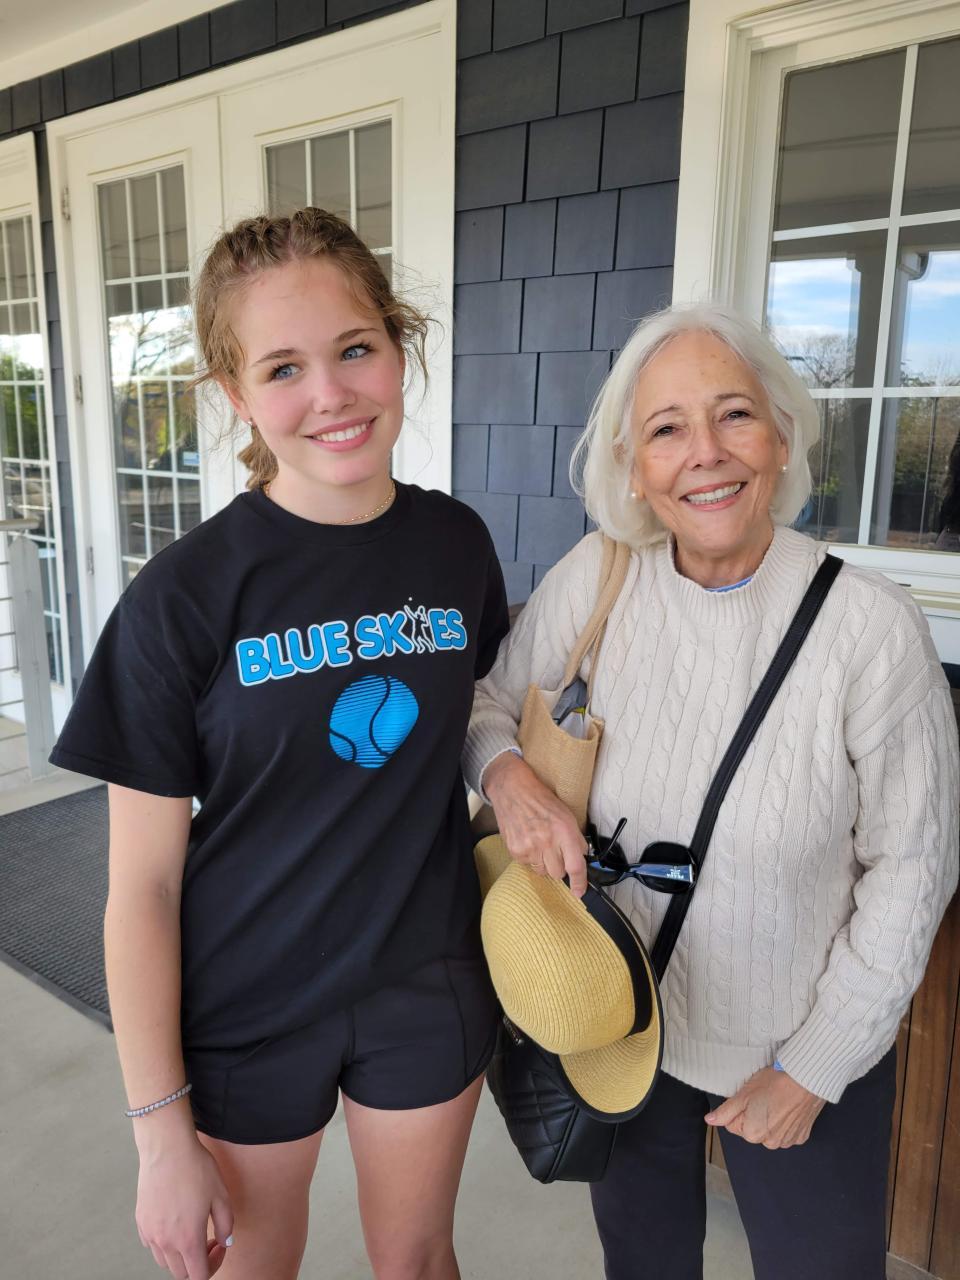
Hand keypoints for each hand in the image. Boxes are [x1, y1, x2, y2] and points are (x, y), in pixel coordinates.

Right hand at [135, 1129, 233, 1278]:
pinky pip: (152, 1245)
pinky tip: (175, 1221)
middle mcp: (166, 1242)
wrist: (167, 1148)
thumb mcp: (221, 1195)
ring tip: (191, 1230)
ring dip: (180, 1254)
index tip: (219, 1246)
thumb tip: (225, 1242)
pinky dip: (164, 1243)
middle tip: (209, 1238)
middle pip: (181, 1273)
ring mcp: (150, 1233)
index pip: (199, 1276)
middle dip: (198, 1262)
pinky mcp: (140, 1221)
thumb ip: (226, 1225)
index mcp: (188, 1239)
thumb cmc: (196, 1169)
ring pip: (165, 1261)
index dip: (214, 1266)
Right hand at [482, 752, 587, 895]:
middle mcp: (547, 841)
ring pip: (543, 871)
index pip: (575, 866)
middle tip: (555, 851)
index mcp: (564, 831)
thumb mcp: (567, 815)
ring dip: (544, 862)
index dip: (579, 882)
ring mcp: (529, 847)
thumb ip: (576, 839)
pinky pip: (528, 865)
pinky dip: (531, 857)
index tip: (579, 891)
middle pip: (558, 873)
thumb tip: (581, 859)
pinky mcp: (515, 851)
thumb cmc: (542, 801)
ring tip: (540, 843)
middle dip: (560, 866)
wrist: (513, 790)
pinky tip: (528, 841)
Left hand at [704, 1067, 825, 1148]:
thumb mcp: (744, 1093)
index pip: (734, 1124)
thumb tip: (710, 1120)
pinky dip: (785, 1121)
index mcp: (753, 1133)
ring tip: (777, 1101)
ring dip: (770, 1119)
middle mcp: (770, 1143)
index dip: (740, 1107)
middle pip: (752, 1129)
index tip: (750, 1096)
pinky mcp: (801, 1136)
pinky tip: (788, 1107)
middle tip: (763, 1097)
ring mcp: (787, 1141)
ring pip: (769, 1130)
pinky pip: (786, 1131)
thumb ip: (725, 1111)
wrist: (806, 1080)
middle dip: (754, 1114)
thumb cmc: (775, 1083)